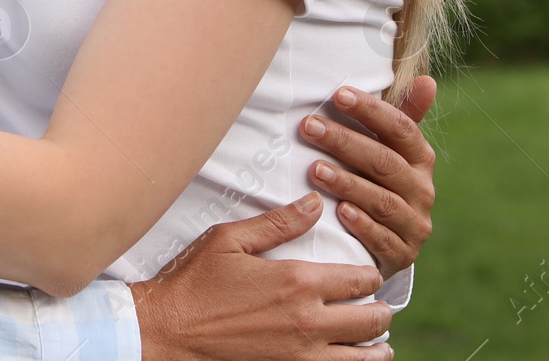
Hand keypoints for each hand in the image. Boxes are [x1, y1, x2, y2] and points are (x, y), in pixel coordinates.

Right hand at [131, 193, 392, 360]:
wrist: (168, 330)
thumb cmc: (193, 281)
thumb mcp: (229, 240)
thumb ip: (277, 223)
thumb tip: (315, 203)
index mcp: (297, 281)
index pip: (361, 279)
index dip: (371, 274)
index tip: (367, 273)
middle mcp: (309, 321)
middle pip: (373, 320)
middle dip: (380, 310)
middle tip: (376, 304)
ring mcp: (303, 356)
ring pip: (366, 357)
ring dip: (376, 345)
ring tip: (375, 339)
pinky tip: (350, 359)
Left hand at [299, 79, 437, 278]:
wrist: (386, 241)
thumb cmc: (377, 180)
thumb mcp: (388, 148)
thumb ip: (400, 115)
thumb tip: (428, 80)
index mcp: (419, 159)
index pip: (400, 128)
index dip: (371, 110)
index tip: (337, 94)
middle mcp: (422, 190)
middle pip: (385, 162)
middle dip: (345, 142)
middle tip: (308, 126)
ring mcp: (414, 224)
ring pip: (382, 200)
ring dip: (348, 183)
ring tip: (314, 170)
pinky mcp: (401, 254)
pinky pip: (382, 240)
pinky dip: (362, 225)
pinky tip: (338, 212)